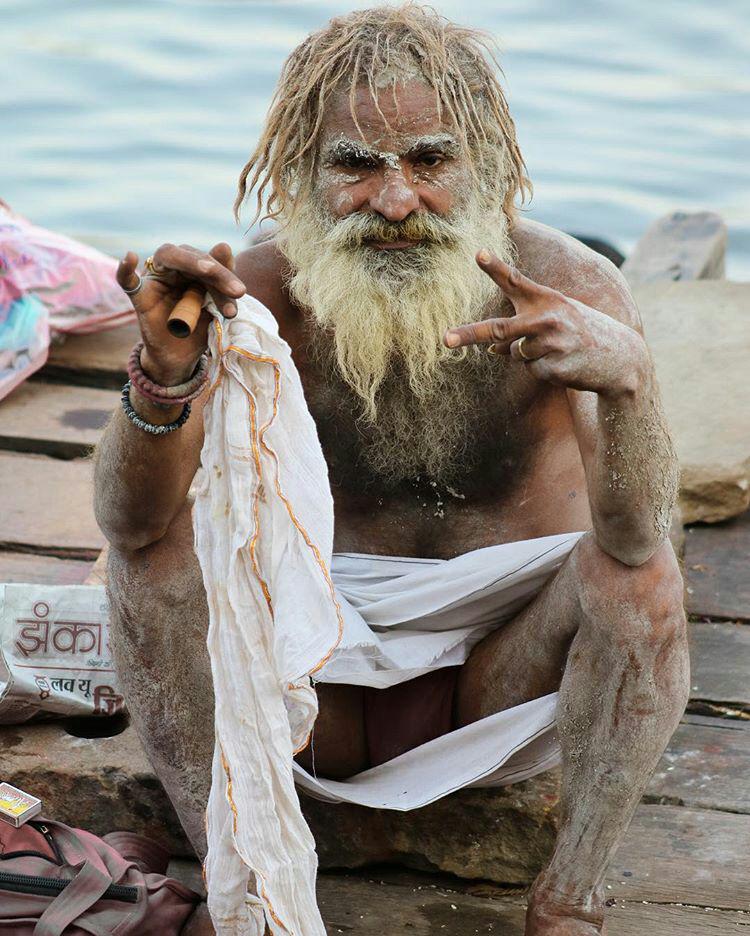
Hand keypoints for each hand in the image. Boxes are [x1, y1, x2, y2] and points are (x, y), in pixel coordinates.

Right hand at [116, 242, 245, 384]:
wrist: (181, 357)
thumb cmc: (198, 328)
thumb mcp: (215, 306)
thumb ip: (220, 281)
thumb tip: (223, 245)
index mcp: (193, 270)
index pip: (209, 261)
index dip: (225, 274)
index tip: (240, 293)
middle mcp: (173, 269)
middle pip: (191, 256)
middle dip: (216, 272)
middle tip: (237, 290)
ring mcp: (156, 281)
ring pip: (167, 257)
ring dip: (190, 262)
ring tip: (208, 270)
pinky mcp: (140, 298)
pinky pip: (128, 282)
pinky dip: (125, 270)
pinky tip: (129, 257)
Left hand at [444, 251, 646, 396]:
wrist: (620, 358)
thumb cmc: (580, 332)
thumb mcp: (556, 318)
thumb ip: (521, 326)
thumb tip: (490, 349)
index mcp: (547, 299)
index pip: (516, 281)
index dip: (496, 268)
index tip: (478, 253)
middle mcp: (547, 319)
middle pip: (498, 329)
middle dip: (469, 334)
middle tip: (445, 339)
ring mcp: (550, 345)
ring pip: (514, 354)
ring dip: (527, 355)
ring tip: (557, 349)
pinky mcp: (553, 368)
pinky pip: (529, 370)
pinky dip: (541, 369)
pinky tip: (564, 363)